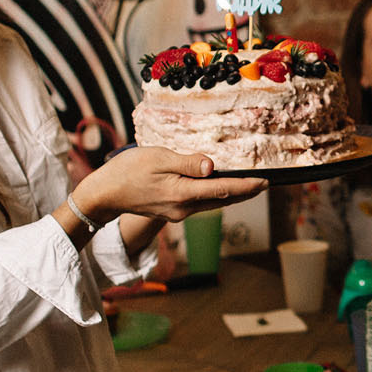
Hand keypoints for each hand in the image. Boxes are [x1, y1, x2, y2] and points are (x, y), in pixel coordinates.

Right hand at [69, 145, 264, 226]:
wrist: (104, 194)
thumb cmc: (128, 171)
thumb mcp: (159, 159)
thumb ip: (188, 163)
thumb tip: (213, 167)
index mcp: (183, 194)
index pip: (224, 190)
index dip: (247, 186)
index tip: (266, 182)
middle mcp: (184, 208)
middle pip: (222, 200)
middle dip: (245, 192)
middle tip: (265, 183)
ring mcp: (178, 213)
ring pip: (212, 203)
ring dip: (231, 195)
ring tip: (248, 185)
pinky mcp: (172, 212)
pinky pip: (200, 203)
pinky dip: (214, 195)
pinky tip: (218, 186)